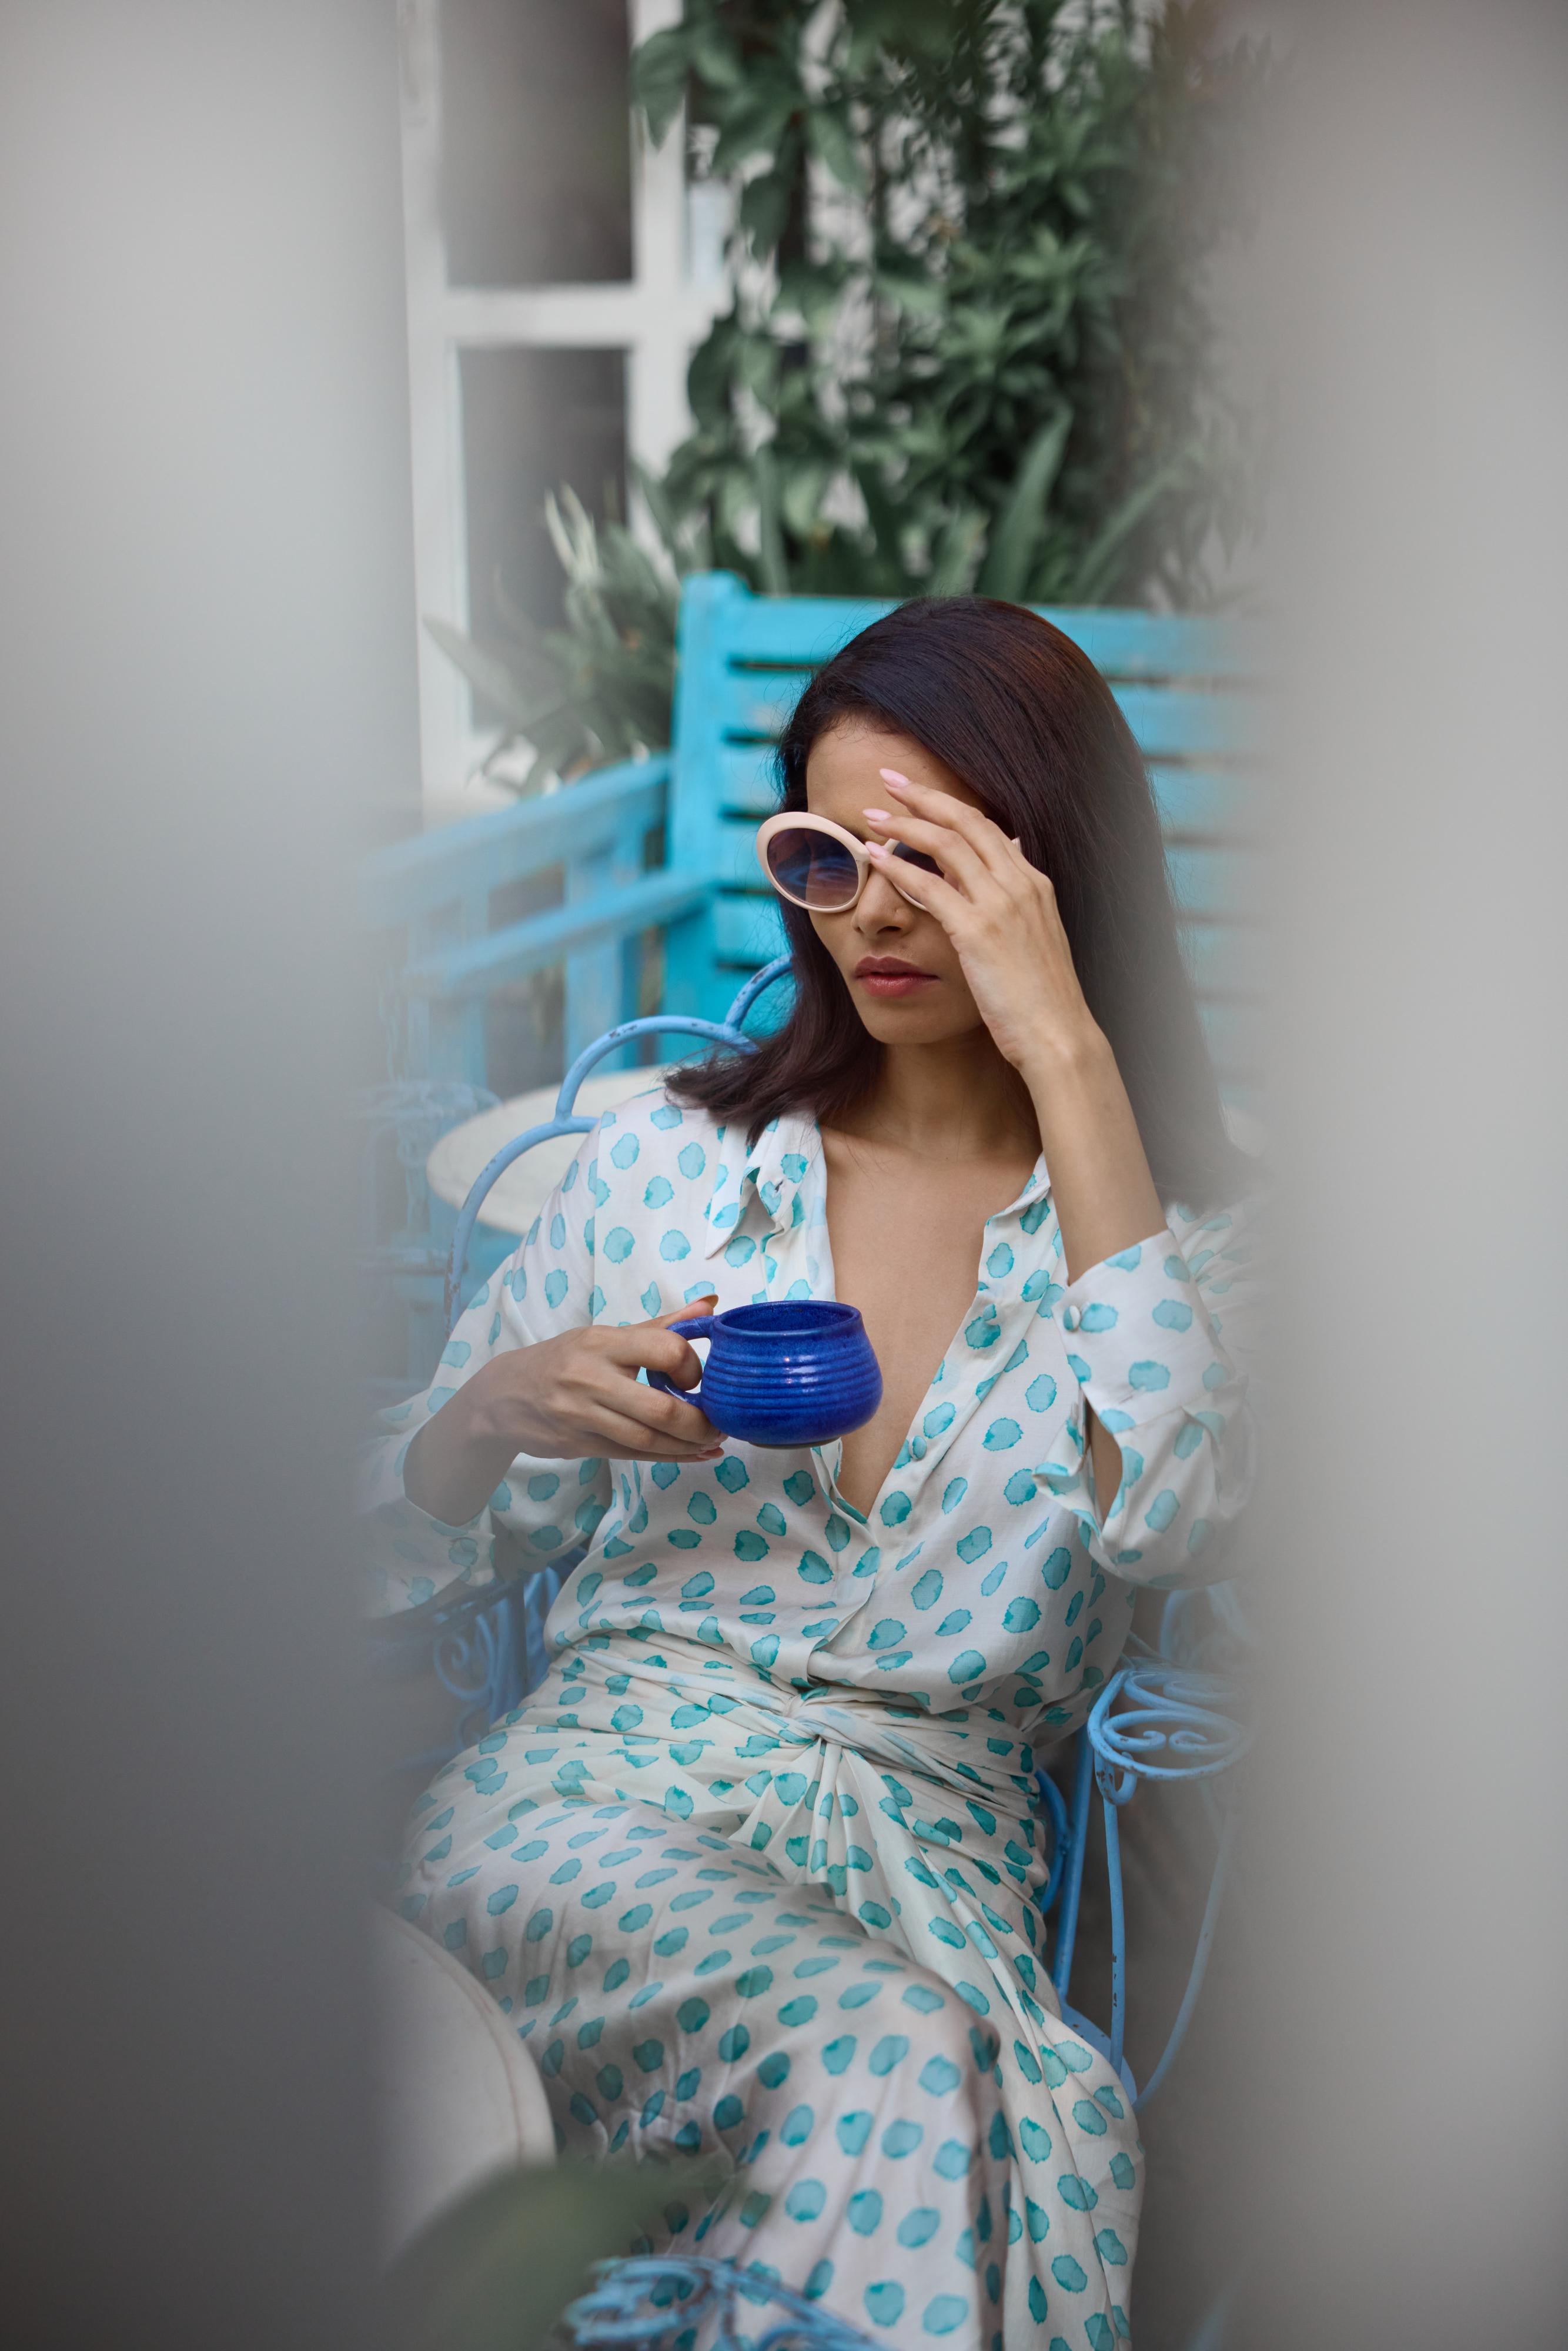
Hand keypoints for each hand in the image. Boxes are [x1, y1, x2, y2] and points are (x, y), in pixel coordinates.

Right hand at [404, 1299, 720, 1525]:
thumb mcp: (606, 1336)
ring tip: (713, 1441)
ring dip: (689, 1445)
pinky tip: (697, 1455)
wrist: (503, 1396)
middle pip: (660, 1409)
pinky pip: (635, 1456)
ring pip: (648, 1440)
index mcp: (602, 1342)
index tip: (697, 1377)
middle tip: (721, 1422)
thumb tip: (710, 1306)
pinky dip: (671, 1458)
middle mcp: (590, 1378)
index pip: (664, 1349)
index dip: (692, 1366)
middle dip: (700, 1422)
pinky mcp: (579, 1445)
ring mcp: (582, 1416)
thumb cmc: (565, 1360)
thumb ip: (661, 1325)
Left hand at [861, 770, 1099, 1075]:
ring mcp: (1001, 906)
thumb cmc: (1042, 997)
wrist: (1058, 1035)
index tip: (919, 793)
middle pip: (967, 821)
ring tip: (871, 815)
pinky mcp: (978, 933)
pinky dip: (898, 867)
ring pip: (947, 844)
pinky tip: (873, 858)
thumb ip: (1021, 898)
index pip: (988, 828)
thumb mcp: (1037, 937)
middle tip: (889, 778)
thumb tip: (1011, 856)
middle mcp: (1020, 885)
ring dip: (905, 824)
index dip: (950, 806)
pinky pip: (930, 887)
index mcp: (1034, 884)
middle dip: (924, 795)